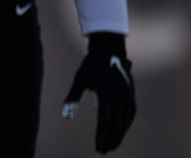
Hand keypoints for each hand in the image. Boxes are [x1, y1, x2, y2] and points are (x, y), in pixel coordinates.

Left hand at [62, 32, 135, 153]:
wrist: (108, 49)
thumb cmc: (90, 66)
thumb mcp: (79, 79)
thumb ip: (73, 98)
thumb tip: (65, 117)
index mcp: (107, 93)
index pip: (104, 120)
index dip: (102, 136)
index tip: (97, 147)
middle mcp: (120, 95)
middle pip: (116, 123)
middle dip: (110, 139)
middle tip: (103, 151)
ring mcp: (128, 95)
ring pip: (125, 120)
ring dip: (119, 134)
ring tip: (111, 146)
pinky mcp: (131, 94)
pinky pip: (130, 113)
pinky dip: (126, 125)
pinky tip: (120, 132)